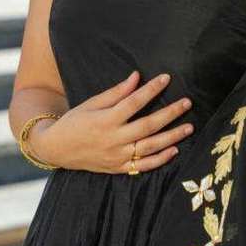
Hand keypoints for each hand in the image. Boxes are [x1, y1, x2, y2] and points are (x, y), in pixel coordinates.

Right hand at [29, 70, 193, 173]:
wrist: (56, 149)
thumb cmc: (74, 122)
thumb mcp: (91, 103)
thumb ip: (116, 93)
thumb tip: (137, 76)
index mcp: (105, 120)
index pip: (134, 102)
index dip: (151, 89)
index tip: (166, 78)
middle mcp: (113, 140)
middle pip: (147, 126)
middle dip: (170, 113)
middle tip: (187, 103)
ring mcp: (116, 156)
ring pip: (150, 147)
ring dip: (172, 137)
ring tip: (189, 127)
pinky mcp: (118, 168)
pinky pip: (143, 166)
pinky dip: (160, 159)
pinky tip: (175, 149)